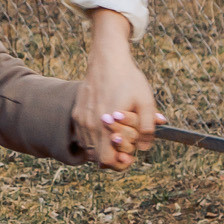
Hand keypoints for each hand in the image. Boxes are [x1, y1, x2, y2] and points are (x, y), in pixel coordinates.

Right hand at [75, 10, 162, 169]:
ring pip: (90, 147)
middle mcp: (90, 125)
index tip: (129, 156)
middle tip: (125, 145)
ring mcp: (80, 120)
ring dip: (103, 146)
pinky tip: (106, 127)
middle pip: (98, 157)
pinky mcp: (76, 113)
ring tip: (116, 134)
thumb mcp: (146, 102)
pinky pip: (83, 136)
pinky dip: (94, 137)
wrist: (107, 59)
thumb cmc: (128, 80)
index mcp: (106, 125)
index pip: (107, 160)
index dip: (119, 163)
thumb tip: (144, 148)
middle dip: (113, 155)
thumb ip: (147, 129)